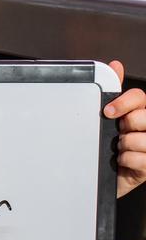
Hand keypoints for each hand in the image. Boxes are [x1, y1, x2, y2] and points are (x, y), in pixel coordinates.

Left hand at [102, 60, 145, 197]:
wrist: (99, 174)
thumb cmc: (105, 144)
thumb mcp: (106, 117)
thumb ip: (113, 91)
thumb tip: (116, 65)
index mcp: (142, 113)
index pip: (140, 97)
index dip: (124, 102)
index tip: (108, 111)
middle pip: (142, 117)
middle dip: (124, 125)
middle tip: (117, 132)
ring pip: (140, 139)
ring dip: (123, 145)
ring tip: (119, 148)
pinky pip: (140, 160)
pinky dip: (125, 160)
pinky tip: (122, 161)